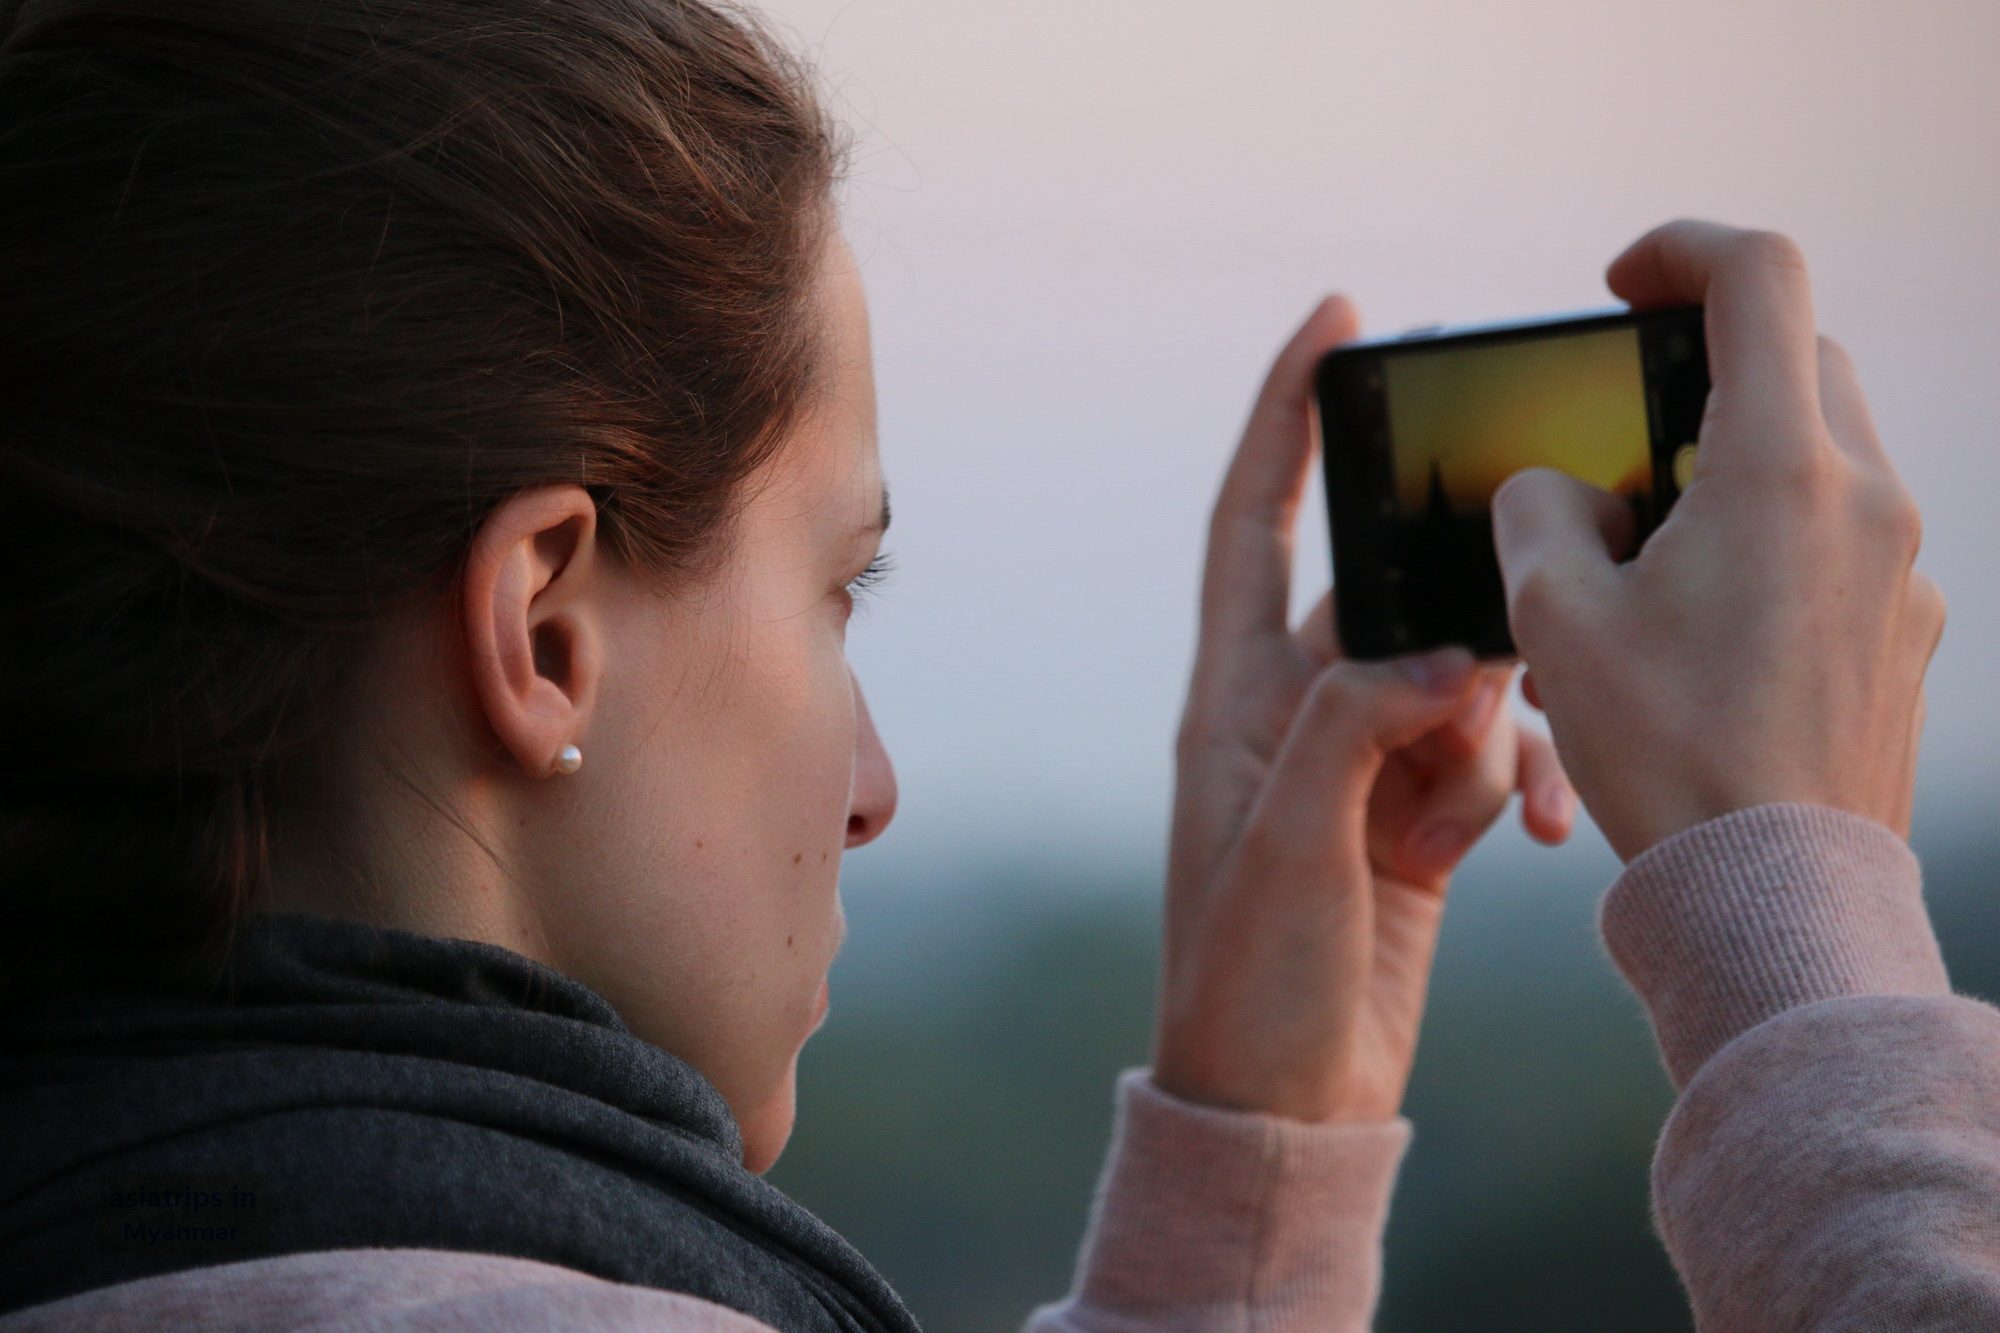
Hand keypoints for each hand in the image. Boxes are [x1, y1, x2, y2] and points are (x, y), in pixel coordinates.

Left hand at [1152, 298, 1575, 1124]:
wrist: (1283, 1097)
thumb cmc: (1250, 978)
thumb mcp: (1287, 848)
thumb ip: (1350, 733)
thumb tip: (1435, 659)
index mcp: (1235, 696)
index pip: (1249, 521)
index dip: (1284, 416)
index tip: (1334, 319)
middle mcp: (1295, 710)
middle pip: (1392, 603)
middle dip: (1452, 636)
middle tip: (1475, 686)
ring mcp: (1359, 761)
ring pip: (1461, 679)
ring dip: (1484, 744)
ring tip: (1445, 837)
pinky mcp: (1412, 812)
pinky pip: (1489, 751)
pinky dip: (1518, 782)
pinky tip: (1538, 843)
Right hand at [1493, 221, 1944, 861]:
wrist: (1775, 895)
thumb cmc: (1665, 758)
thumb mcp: (1552, 619)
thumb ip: (1536, 511)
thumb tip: (1558, 490)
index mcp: (1779, 472)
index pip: (1759, 277)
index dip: (1680, 249)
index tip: (1623, 283)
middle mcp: (1866, 501)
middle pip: (1798, 360)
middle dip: (1703, 373)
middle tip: (1624, 441)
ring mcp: (1902, 569)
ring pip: (1821, 453)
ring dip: (1733, 465)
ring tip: (1648, 562)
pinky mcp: (1906, 630)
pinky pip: (1839, 539)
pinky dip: (1771, 541)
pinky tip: (1702, 629)